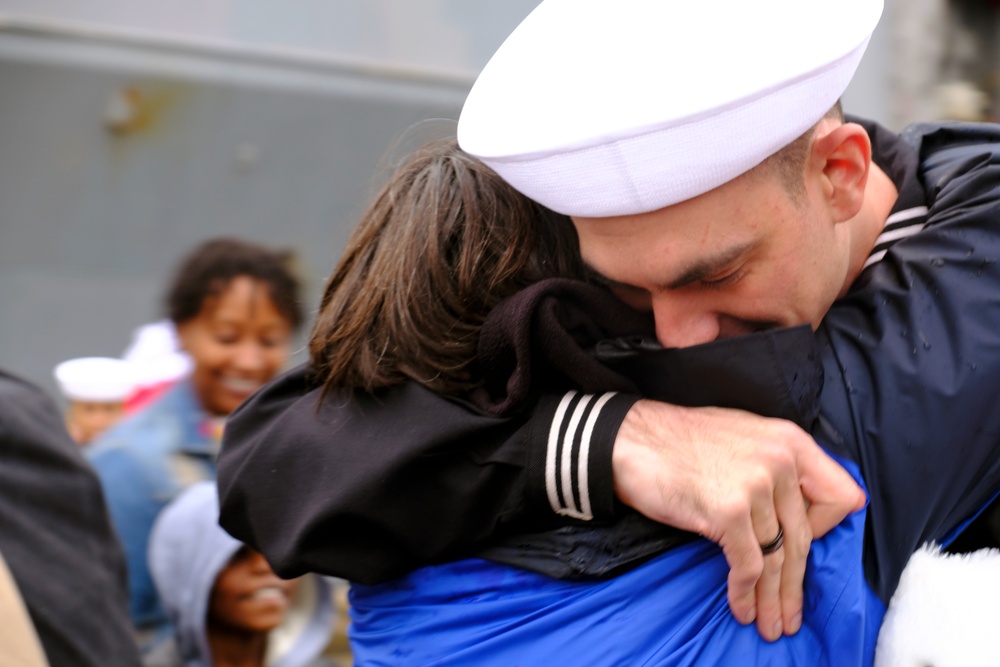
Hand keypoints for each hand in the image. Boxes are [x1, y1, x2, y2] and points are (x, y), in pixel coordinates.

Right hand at [611, 400, 865, 641]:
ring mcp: (756, 484)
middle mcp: (780, 460)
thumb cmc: (677, 442)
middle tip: (788, 614)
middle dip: (795, 583)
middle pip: (805, 538)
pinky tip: (739, 608)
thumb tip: (796, 509)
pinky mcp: (729, 510)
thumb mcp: (743, 436)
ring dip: (771, 598)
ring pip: (778, 558)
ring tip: (768, 623)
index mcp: (790, 441)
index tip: (797, 545)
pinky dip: (744, 593)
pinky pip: (748, 565)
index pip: (841, 496)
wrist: (628, 440)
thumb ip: (776, 466)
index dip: (823, 528)